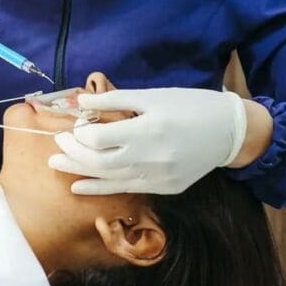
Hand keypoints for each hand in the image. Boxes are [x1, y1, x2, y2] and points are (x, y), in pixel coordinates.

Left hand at [48, 88, 248, 194]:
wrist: (229, 131)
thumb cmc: (189, 105)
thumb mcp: (152, 96)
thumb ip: (115, 100)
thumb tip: (81, 101)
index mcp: (149, 129)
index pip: (100, 138)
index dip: (81, 134)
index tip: (75, 126)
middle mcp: (152, 157)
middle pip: (100, 161)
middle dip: (74, 154)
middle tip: (56, 146)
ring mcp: (159, 177)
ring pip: (110, 179)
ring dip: (80, 173)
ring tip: (57, 167)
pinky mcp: (165, 188)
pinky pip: (127, 189)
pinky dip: (101, 188)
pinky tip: (80, 186)